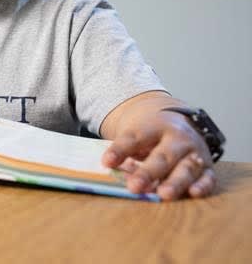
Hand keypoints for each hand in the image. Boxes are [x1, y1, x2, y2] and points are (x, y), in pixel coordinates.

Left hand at [102, 111, 216, 200]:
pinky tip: (193, 193)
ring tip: (163, 195)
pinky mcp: (207, 166)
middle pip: (162, 156)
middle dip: (148, 173)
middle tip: (134, 187)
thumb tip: (112, 172)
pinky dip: (202, 186)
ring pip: (186, 168)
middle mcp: (176, 137)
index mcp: (153, 126)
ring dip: (175, 182)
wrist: (176, 118)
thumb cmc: (149, 133)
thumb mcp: (135, 134)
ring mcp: (194, 151)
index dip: (120, 150)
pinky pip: (207, 177)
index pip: (134, 138)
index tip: (106, 162)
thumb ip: (125, 152)